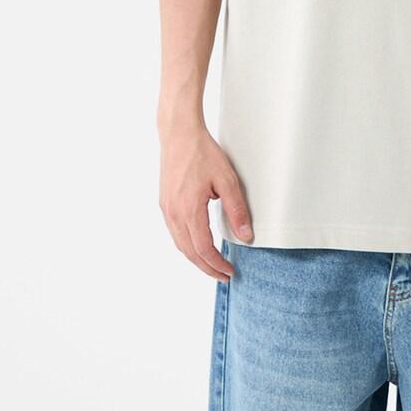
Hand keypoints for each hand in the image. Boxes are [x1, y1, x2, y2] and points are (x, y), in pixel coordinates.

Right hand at [158, 119, 252, 280]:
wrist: (179, 134)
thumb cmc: (203, 153)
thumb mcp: (227, 180)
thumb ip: (237, 210)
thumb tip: (246, 236)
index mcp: (189, 210)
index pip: (203, 249)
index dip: (217, 264)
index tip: (230, 272)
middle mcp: (174, 214)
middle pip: (190, 252)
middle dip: (207, 267)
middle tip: (223, 276)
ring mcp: (166, 209)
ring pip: (180, 244)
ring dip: (196, 258)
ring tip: (212, 264)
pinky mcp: (165, 203)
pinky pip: (175, 232)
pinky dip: (187, 244)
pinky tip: (198, 244)